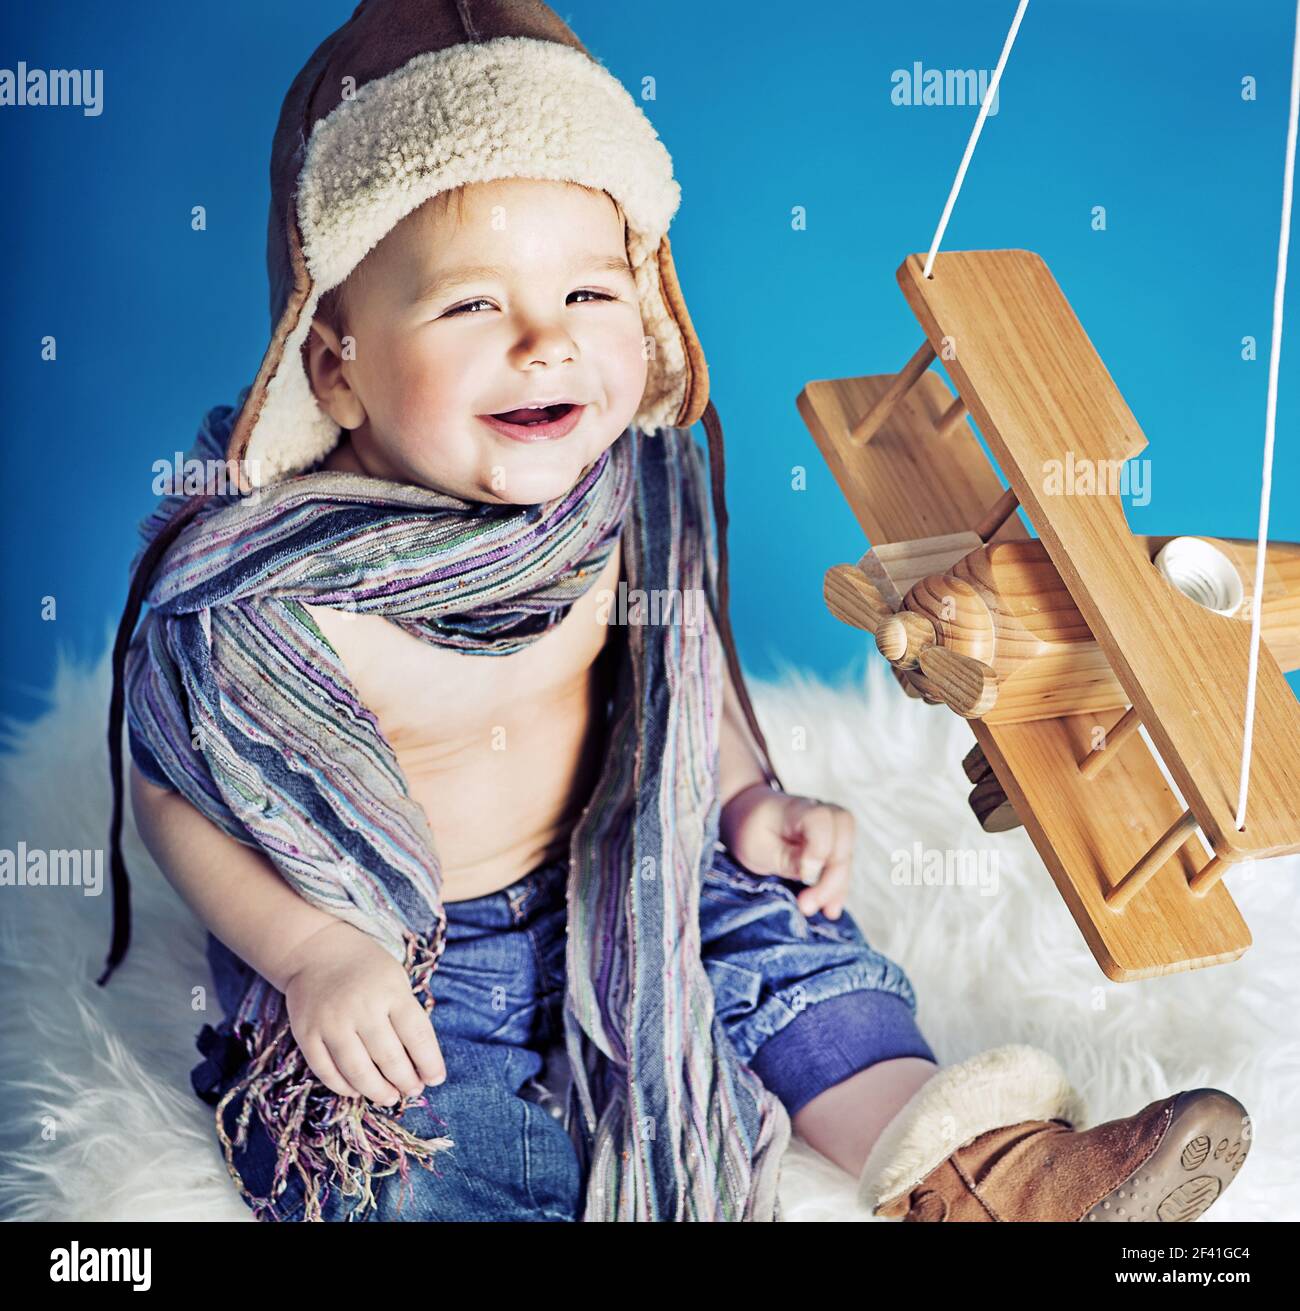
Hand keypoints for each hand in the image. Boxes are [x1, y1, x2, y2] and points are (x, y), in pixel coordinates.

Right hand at [280, 919, 446, 1105]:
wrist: (315, 950)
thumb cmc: (366, 970)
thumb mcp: (395, 981)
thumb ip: (407, 1018)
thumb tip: (421, 1065)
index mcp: (391, 991)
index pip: (417, 1036)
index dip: (430, 1063)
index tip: (436, 1079)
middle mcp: (361, 1007)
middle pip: (390, 1058)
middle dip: (406, 1081)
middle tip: (414, 1090)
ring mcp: (331, 1022)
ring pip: (358, 1072)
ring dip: (378, 1091)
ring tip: (390, 1097)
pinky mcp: (306, 1034)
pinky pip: (327, 1072)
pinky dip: (344, 1087)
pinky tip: (358, 1090)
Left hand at [719, 783, 854, 918]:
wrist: (748, 816)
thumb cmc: (751, 830)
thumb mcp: (758, 849)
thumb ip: (787, 860)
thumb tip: (812, 874)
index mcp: (796, 809)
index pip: (820, 821)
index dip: (818, 850)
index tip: (804, 876)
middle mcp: (820, 812)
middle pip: (843, 837)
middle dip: (832, 876)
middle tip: (808, 904)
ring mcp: (830, 826)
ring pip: (846, 854)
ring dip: (837, 886)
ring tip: (825, 912)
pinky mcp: (833, 842)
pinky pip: (842, 864)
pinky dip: (837, 886)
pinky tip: (830, 909)